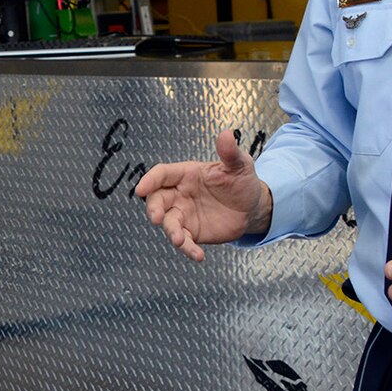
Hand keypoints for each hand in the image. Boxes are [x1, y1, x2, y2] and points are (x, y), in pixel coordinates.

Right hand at [133, 129, 273, 260]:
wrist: (252, 207)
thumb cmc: (242, 181)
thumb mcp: (240, 165)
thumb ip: (230, 153)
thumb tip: (226, 134)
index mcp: (186, 174)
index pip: (162, 175)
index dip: (149, 180)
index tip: (140, 189)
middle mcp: (180, 194)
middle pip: (157, 200)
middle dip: (153, 209)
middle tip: (157, 218)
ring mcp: (184, 214)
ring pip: (168, 223)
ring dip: (171, 232)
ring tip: (180, 241)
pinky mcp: (192, 232)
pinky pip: (184, 241)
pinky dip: (188, 249)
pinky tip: (198, 256)